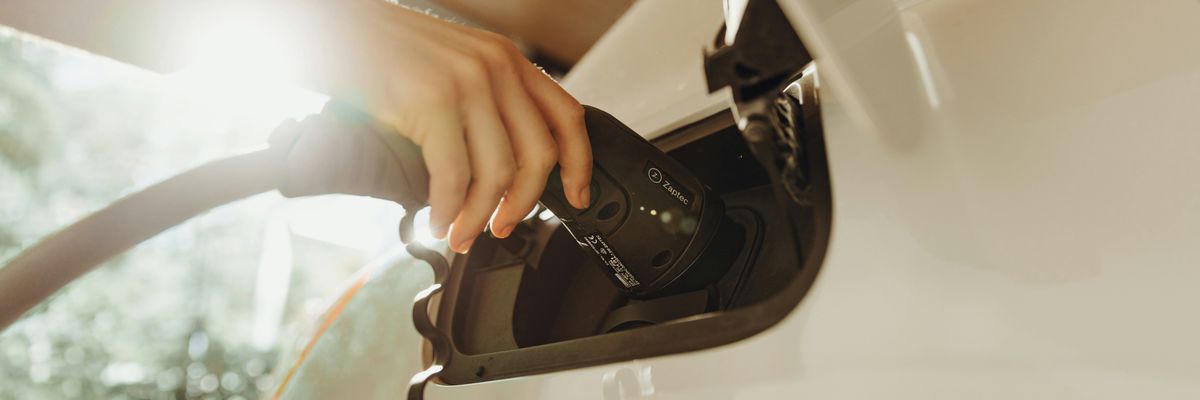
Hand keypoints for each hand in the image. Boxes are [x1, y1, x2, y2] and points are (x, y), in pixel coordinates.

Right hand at [320, 3, 591, 252]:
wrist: (329, 26)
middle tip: (502, 227)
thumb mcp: (451, 66)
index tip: (576, 197)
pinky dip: (449, 210)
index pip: (566, 115)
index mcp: (506, 60)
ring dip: (479, 216)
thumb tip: (499, 167)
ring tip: (461, 233)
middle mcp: (495, 68)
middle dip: (523, 204)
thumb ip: (482, 102)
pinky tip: (438, 221)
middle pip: (538, 155)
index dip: (579, 164)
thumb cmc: (380, 51)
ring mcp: (466, 83)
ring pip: (497, 173)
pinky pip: (454, 175)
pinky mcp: (431, 101)